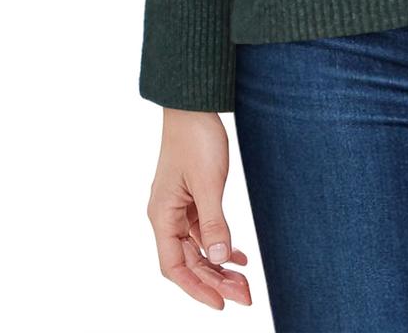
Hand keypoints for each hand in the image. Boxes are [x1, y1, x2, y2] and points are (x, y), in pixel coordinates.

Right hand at [146, 108, 252, 309]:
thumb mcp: (209, 183)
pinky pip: (202, 230)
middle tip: (245, 294)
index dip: (197, 288)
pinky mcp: (191, 197)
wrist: (194, 105)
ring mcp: (178, 207)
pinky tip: (239, 255)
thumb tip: (219, 259)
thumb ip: (213, 223)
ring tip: (244, 280)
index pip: (174, 267)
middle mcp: (166, 215)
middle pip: (187, 261)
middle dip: (214, 281)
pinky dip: (219, 244)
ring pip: (196, 248)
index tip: (222, 303)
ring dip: (218, 265)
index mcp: (162, 215)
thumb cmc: (197, 138)